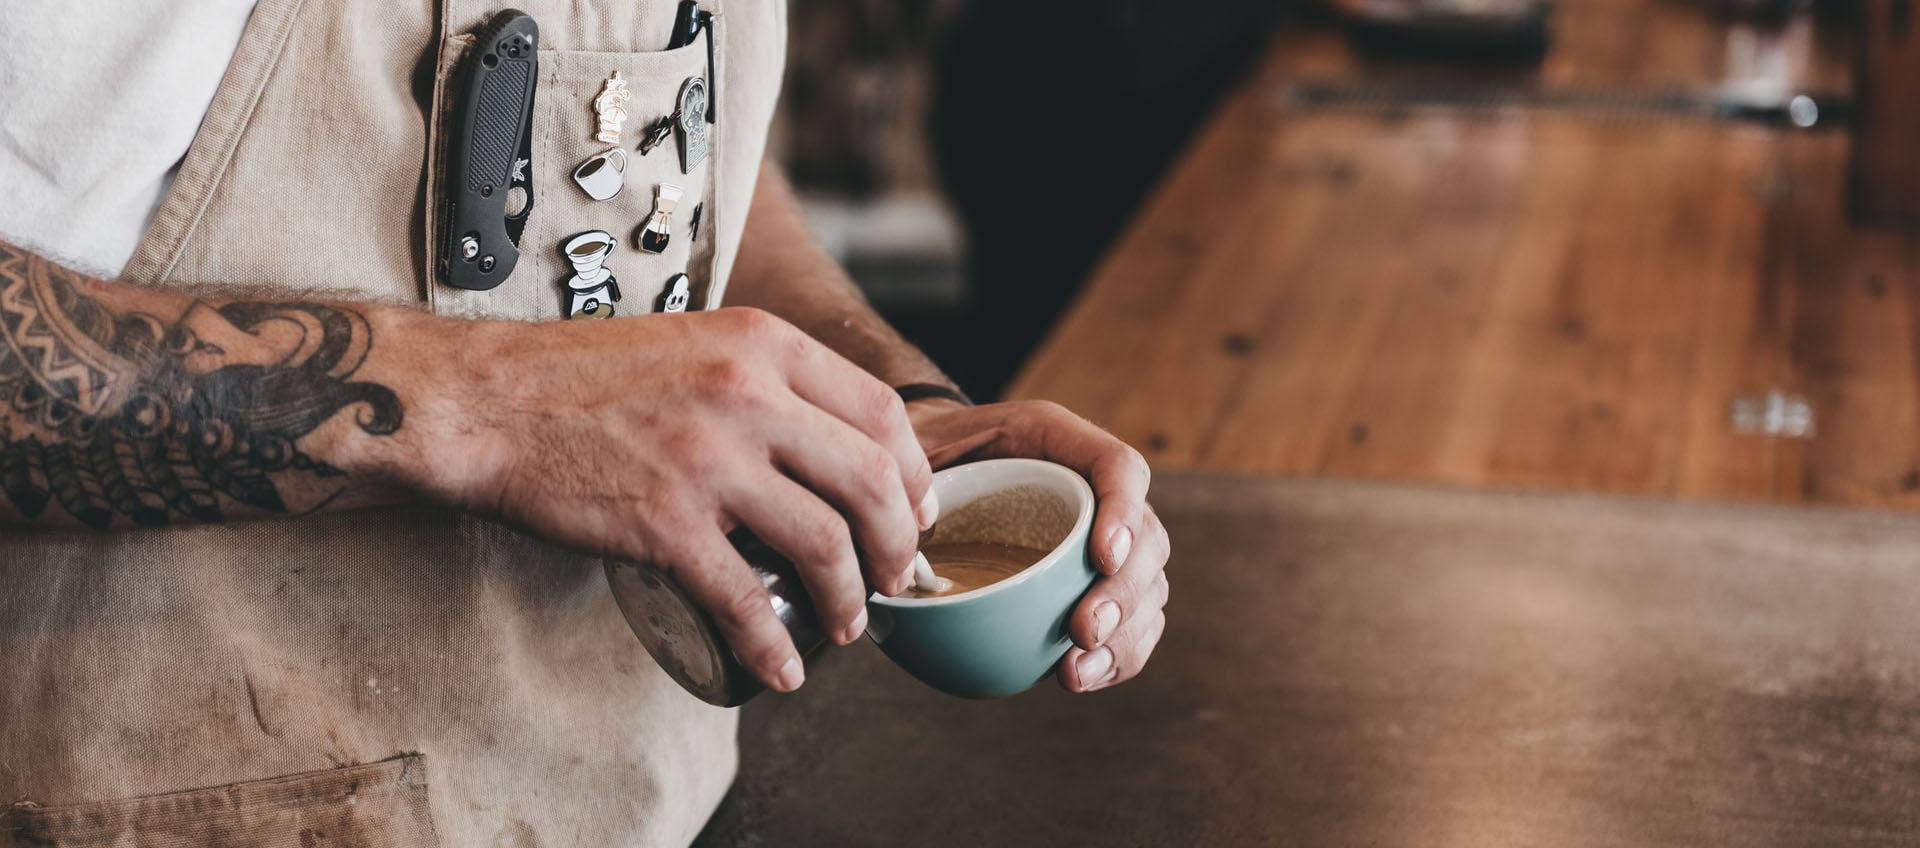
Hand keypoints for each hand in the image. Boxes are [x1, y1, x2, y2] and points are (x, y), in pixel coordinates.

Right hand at [424, 308, 935, 692]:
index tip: (915, 508)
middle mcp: (748, 395)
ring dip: (850, 597)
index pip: (881, 409)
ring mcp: (708, 460)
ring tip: (845, 623)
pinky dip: (772, 646)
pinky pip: (744, 599)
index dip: (914, 472)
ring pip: (825, 542)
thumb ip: (759, 375)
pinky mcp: (665, 522)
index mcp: (762, 345)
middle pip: (872, 480)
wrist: (485, 400)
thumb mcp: (694, 342)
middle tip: (893, 576)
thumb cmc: (580, 377)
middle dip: (898, 542)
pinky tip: (781, 667)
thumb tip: (823, 434)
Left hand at [907, 399, 1168, 692]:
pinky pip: (1131, 623)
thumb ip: (910, 484)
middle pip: (1147, 538)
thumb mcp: (912, 448)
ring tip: (1076, 671)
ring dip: (1125, 635)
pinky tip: (1080, 676)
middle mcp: (1093, 489)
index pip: (1119, 467)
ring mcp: (1103, 541)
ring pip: (1149, 588)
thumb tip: (896, 552)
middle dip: (1124, 592)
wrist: (925, 471)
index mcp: (1055, 441)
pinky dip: (1117, 655)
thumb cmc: (920, 455)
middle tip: (1083, 630)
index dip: (1124, 512)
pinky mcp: (1094, 585)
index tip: (1101, 557)